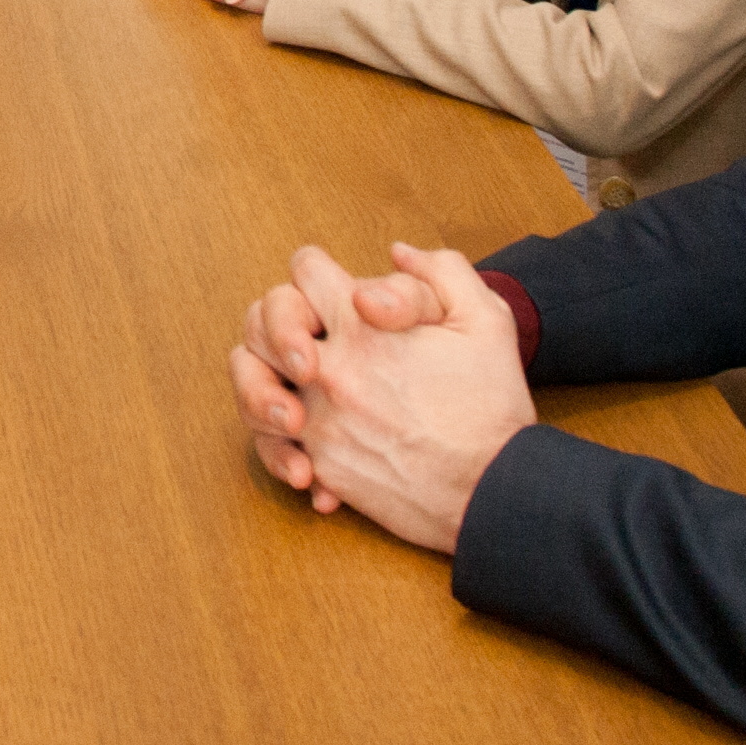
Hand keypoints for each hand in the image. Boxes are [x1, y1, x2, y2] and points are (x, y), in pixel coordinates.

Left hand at [231, 244, 530, 551]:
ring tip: (291, 386)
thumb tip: (398, 253)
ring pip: (250, 388)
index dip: (319, 270)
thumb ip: (441, 272)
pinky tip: (309, 443)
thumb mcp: (485, 319)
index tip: (334, 288)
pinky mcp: (323, 466)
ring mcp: (320, 423)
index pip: (305, 270)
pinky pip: (275, 448)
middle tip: (310, 335)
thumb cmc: (492, 407)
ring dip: (262, 379)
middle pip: (261, 322)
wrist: (495, 491)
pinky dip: (283, 444)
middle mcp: (330, 373)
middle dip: (281, 319)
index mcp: (362, 328)